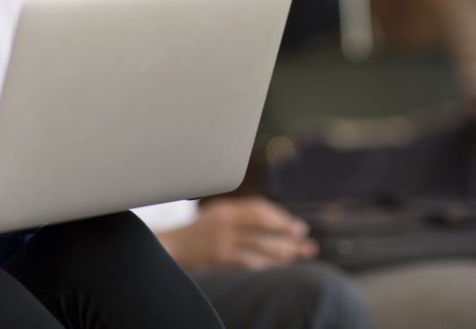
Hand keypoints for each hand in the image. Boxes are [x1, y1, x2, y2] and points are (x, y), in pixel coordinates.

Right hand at [156, 197, 316, 269]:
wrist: (170, 247)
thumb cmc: (197, 233)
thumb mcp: (217, 216)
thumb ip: (240, 216)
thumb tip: (274, 222)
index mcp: (225, 208)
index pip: (258, 208)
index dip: (280, 217)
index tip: (296, 226)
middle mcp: (224, 221)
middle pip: (263, 226)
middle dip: (287, 234)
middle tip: (305, 242)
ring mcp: (221, 239)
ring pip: (260, 245)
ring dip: (282, 251)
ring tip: (296, 255)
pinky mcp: (218, 257)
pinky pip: (248, 261)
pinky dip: (264, 264)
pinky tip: (276, 268)